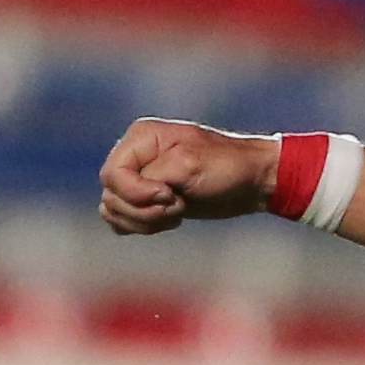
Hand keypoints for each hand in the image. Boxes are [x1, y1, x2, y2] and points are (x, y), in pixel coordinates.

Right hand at [98, 118, 277, 234]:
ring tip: (177, 212)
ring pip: (113, 210)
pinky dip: (143, 226)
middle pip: (111, 196)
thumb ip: (151, 177)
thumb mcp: (188, 165)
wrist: (253, 182)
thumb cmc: (227, 167)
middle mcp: (135, 156)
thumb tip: (128, 194)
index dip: (136, 193)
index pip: (112, 175)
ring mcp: (139, 179)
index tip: (171, 195)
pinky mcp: (147, 200)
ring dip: (144, 220)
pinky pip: (123, 220)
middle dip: (144, 209)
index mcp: (141, 138)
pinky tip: (171, 220)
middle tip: (178, 205)